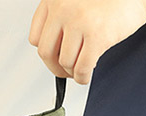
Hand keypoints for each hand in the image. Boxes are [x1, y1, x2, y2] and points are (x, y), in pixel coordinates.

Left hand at [28, 0, 145, 84]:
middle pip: (46, 53)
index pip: (35, 38)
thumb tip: (51, 54)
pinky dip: (82, 78)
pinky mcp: (97, 36)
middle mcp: (63, 8)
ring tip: (81, 68)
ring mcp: (79, 22)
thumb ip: (60, 20)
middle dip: (56, 68)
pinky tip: (86, 75)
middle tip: (66, 71)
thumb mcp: (75, 2)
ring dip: (72, 72)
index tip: (55, 59)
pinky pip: (81, 68)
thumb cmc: (109, 1)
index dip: (47, 53)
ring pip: (64, 63)